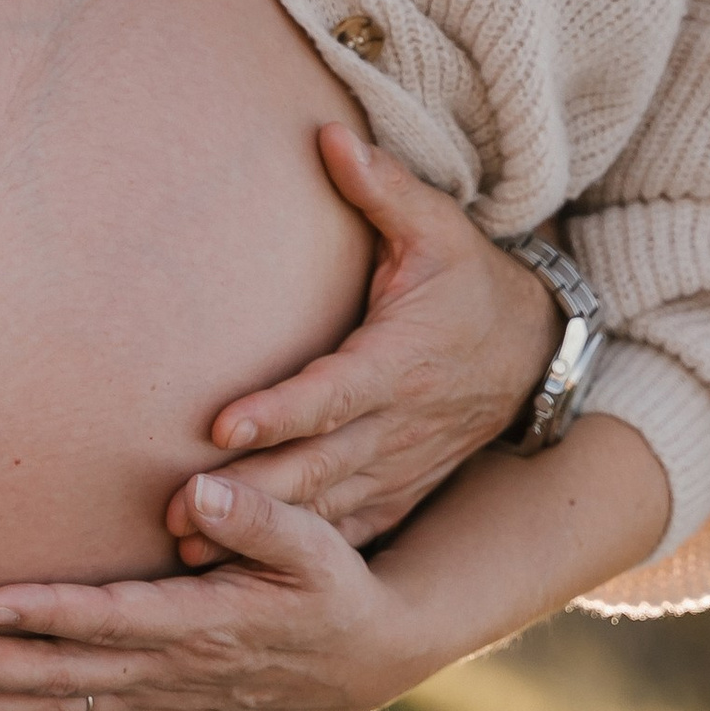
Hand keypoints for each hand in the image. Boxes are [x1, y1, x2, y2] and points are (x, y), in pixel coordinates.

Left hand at [0, 477, 424, 710]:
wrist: (359, 658)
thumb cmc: (331, 584)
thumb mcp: (313, 542)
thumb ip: (257, 516)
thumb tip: (198, 489)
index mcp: (203, 625)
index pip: (111, 621)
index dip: (48, 614)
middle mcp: (171, 673)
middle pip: (63, 678)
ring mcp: (159, 702)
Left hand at [168, 125, 559, 560]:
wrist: (533, 353)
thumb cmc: (469, 281)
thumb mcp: (438, 227)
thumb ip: (382, 187)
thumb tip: (328, 133)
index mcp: (401, 361)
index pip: (332, 393)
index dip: (278, 411)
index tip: (221, 425)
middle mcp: (398, 425)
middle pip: (316, 469)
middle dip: (248, 496)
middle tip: (176, 512)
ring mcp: (399, 468)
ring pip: (323, 512)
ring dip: (258, 536)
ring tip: (189, 549)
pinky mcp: (396, 494)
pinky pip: (343, 533)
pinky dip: (293, 557)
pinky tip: (236, 577)